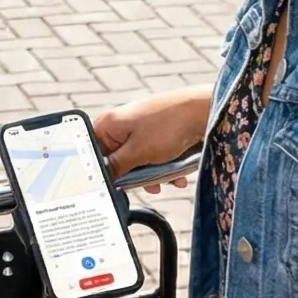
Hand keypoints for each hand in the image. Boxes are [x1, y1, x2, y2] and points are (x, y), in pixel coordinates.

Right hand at [93, 89, 211, 189]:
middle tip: (148, 182)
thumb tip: (101, 180)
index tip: (116, 186)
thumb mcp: (138, 153)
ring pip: (137, 162)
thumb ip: (115, 168)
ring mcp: (139, 129)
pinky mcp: (155, 134)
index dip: (103, 173)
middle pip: (116, 161)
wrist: (205, 112)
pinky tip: (177, 176)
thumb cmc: (169, 125)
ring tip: (168, 179)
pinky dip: (163, 169)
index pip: (92, 156)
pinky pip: (152, 158)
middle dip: (134, 177)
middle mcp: (120, 125)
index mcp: (107, 124)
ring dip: (153, 175)